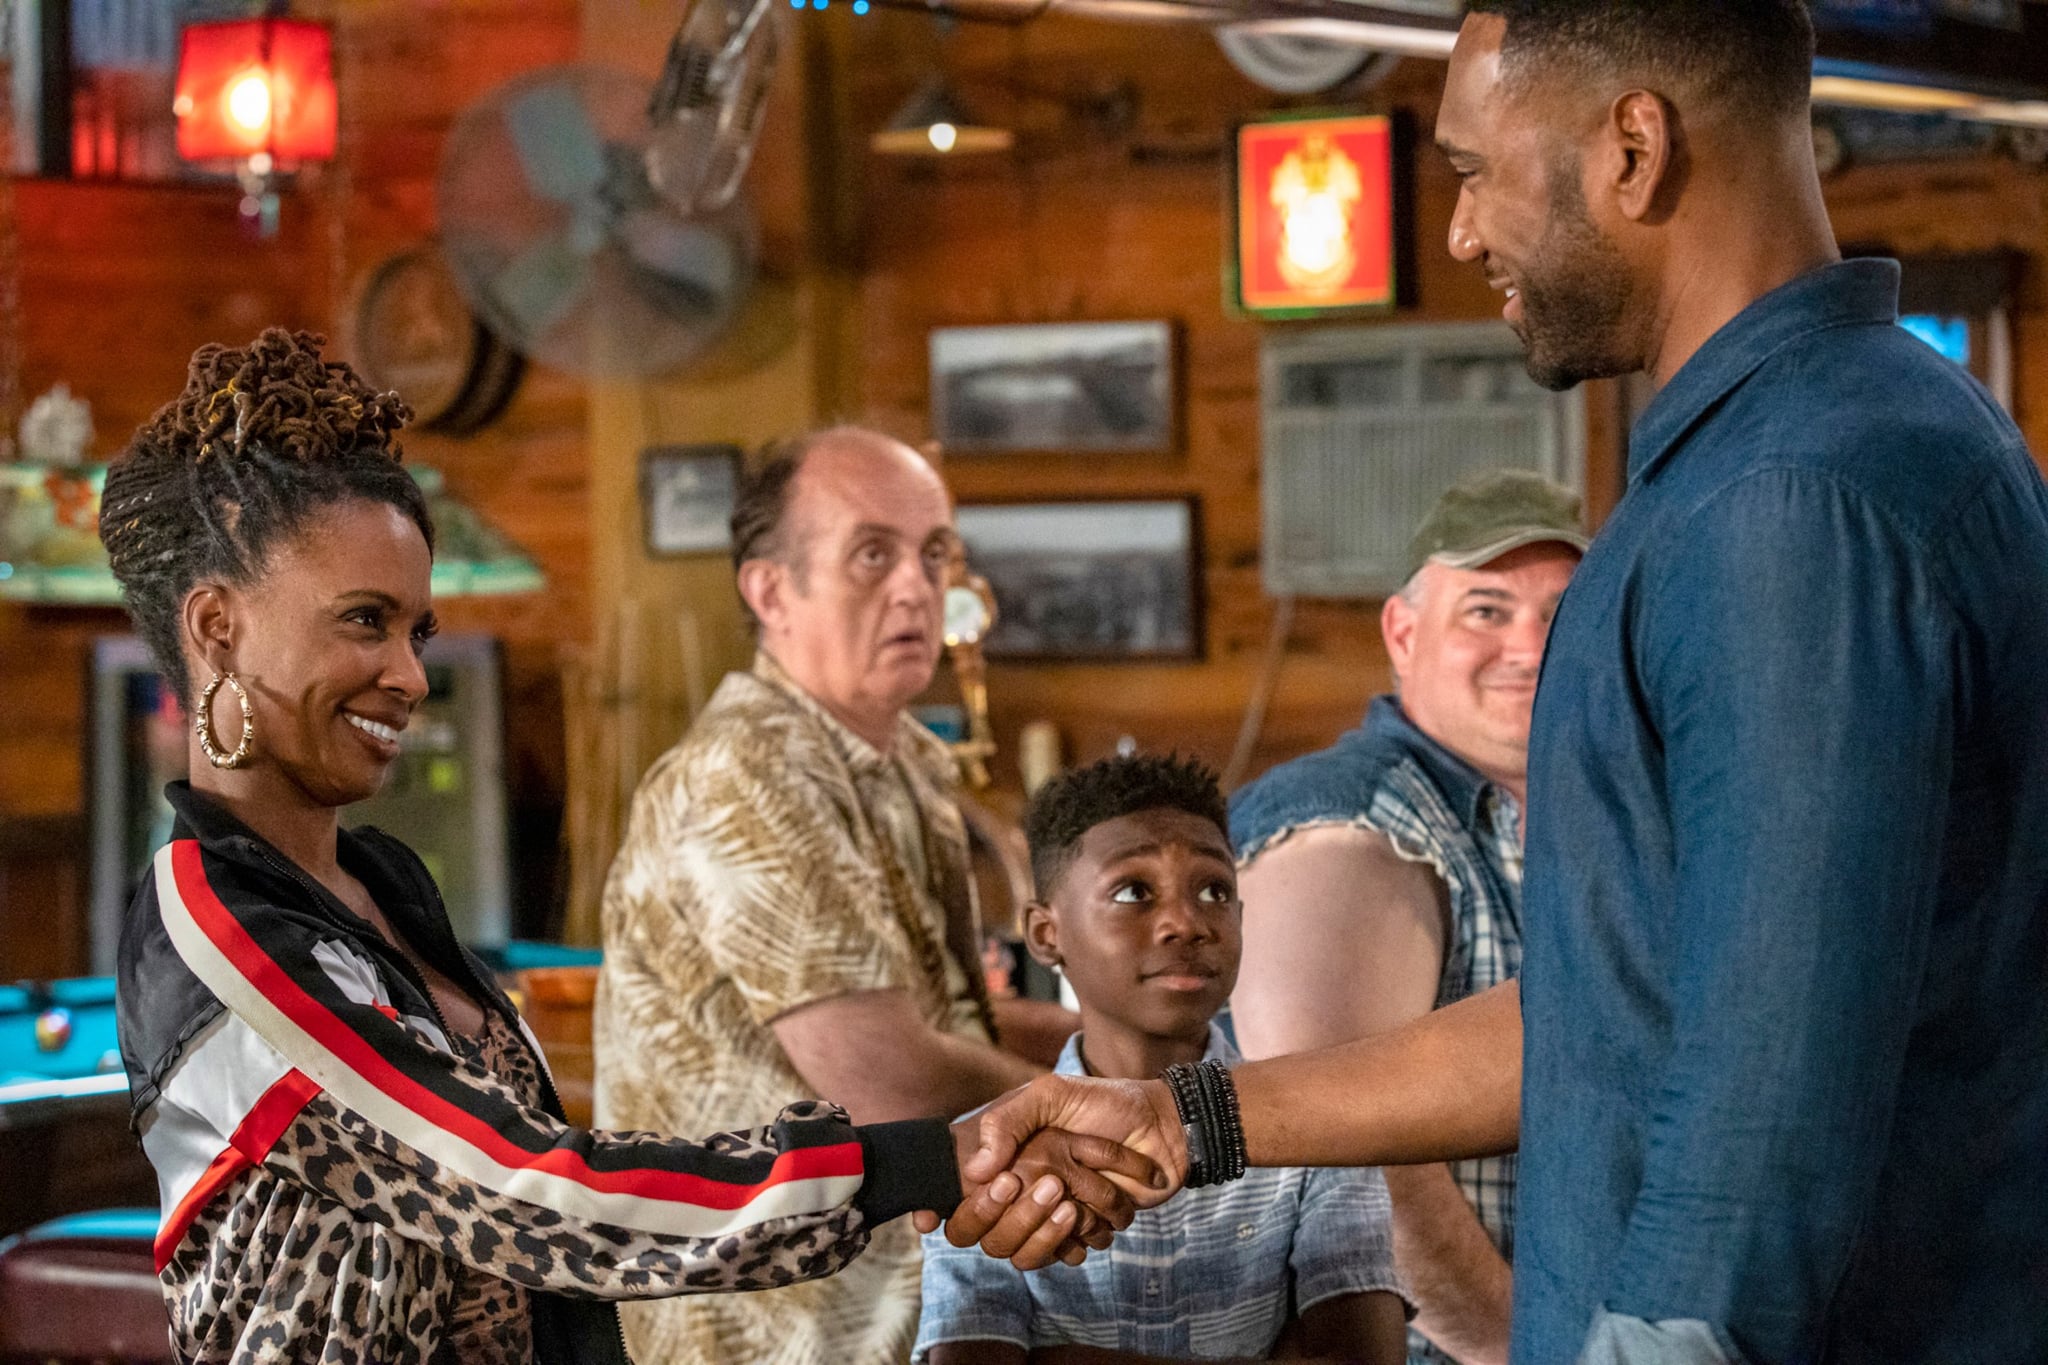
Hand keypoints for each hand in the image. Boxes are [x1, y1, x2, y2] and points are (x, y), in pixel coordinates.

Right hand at [915, 1115, 1161, 1269]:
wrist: (1163, 1127)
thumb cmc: (1106, 1103)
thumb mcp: (1052, 1094)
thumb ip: (1008, 1122)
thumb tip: (974, 1170)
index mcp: (1005, 1158)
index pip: (966, 1202)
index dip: (975, 1207)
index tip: (1005, 1186)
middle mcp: (1020, 1190)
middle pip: (994, 1236)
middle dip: (1026, 1216)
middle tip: (1056, 1187)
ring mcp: (1050, 1214)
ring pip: (1027, 1252)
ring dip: (1057, 1230)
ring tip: (1079, 1204)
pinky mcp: (1081, 1231)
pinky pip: (1064, 1256)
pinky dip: (1083, 1241)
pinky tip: (1098, 1219)